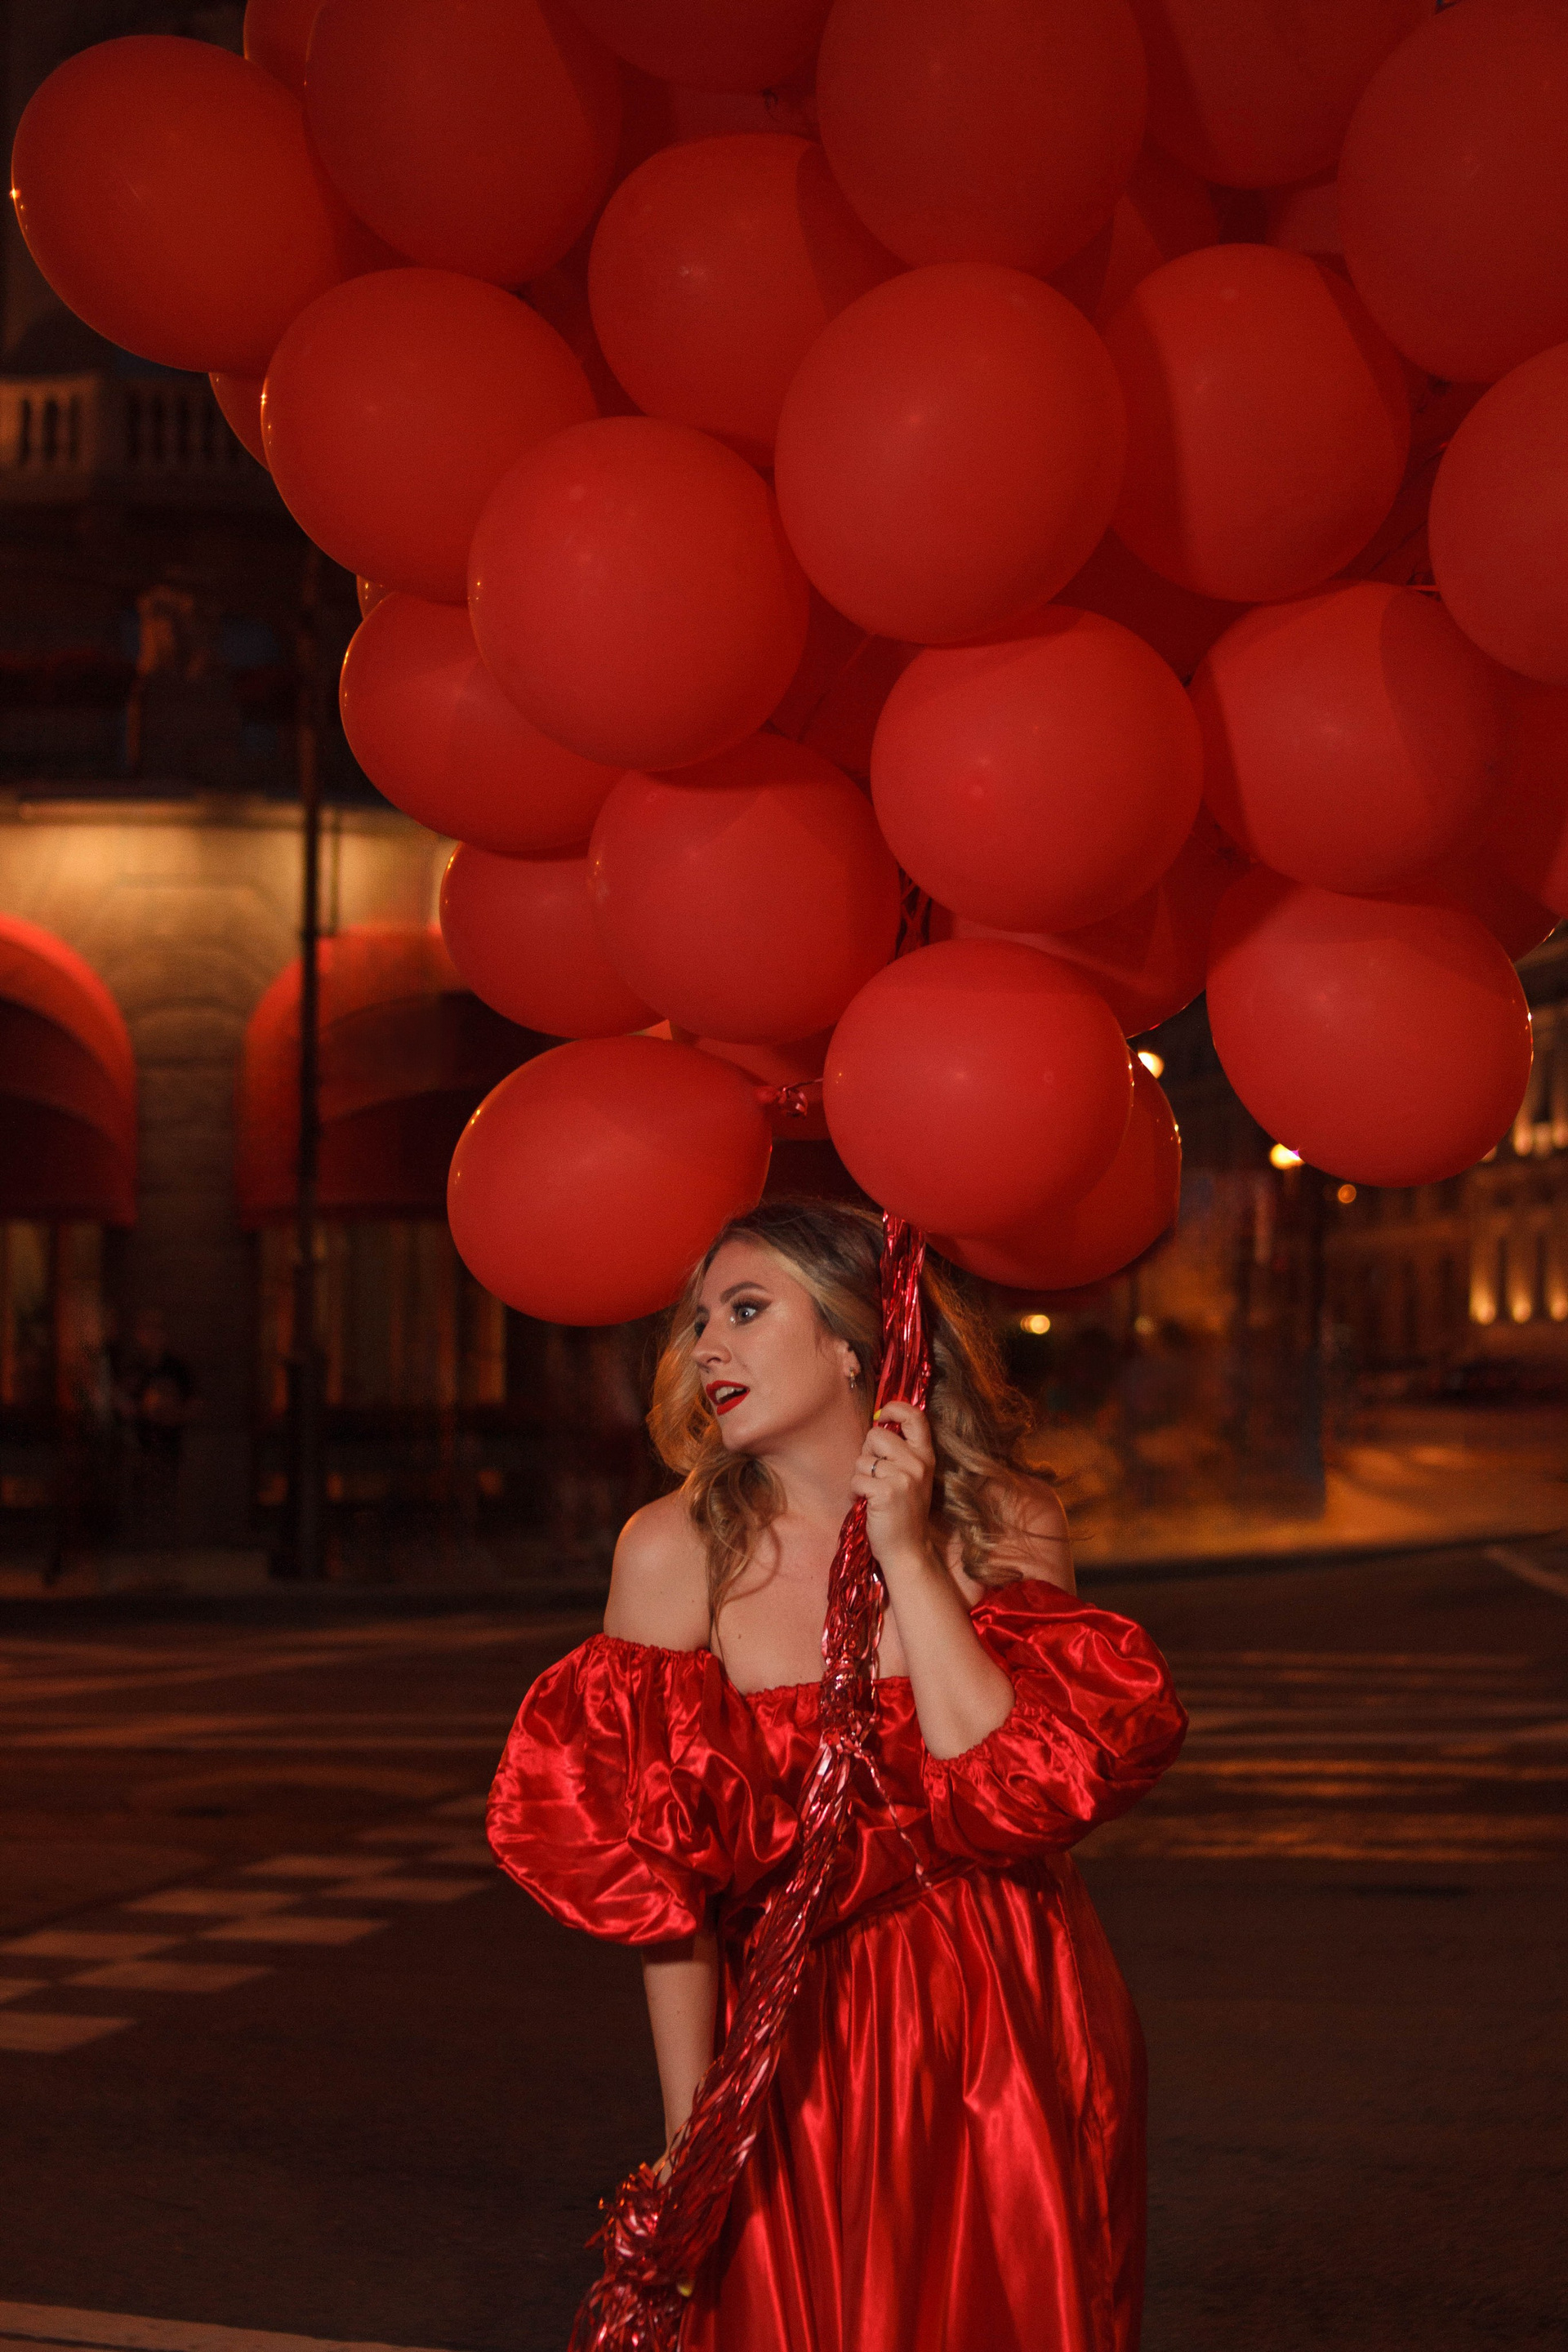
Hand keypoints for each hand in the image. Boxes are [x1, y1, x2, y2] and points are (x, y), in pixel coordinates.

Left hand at [851, 1400, 935, 1574]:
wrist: (907, 1550)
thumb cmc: (903, 1512)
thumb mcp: (912, 1476)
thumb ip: (901, 1452)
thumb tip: (877, 1423)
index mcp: (925, 1456)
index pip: (915, 1416)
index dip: (895, 1408)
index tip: (883, 1415)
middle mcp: (918, 1464)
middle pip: (876, 1434)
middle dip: (868, 1452)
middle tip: (877, 1475)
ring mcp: (903, 1478)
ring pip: (863, 1459)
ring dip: (861, 1476)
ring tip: (874, 1494)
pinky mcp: (886, 1493)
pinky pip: (857, 1478)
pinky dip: (855, 1492)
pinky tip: (868, 1504)